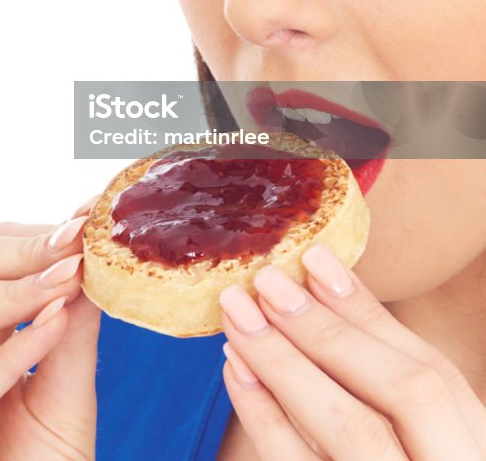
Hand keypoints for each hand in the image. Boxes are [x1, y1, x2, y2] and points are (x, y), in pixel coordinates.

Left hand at [219, 245, 485, 459]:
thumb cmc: (408, 457)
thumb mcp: (427, 439)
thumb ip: (394, 393)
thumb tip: (323, 295)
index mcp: (474, 453)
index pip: (433, 376)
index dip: (371, 314)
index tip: (316, 260)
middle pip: (401, 394)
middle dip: (329, 331)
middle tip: (266, 281)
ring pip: (352, 433)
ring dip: (287, 364)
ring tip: (238, 317)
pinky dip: (265, 421)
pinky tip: (237, 374)